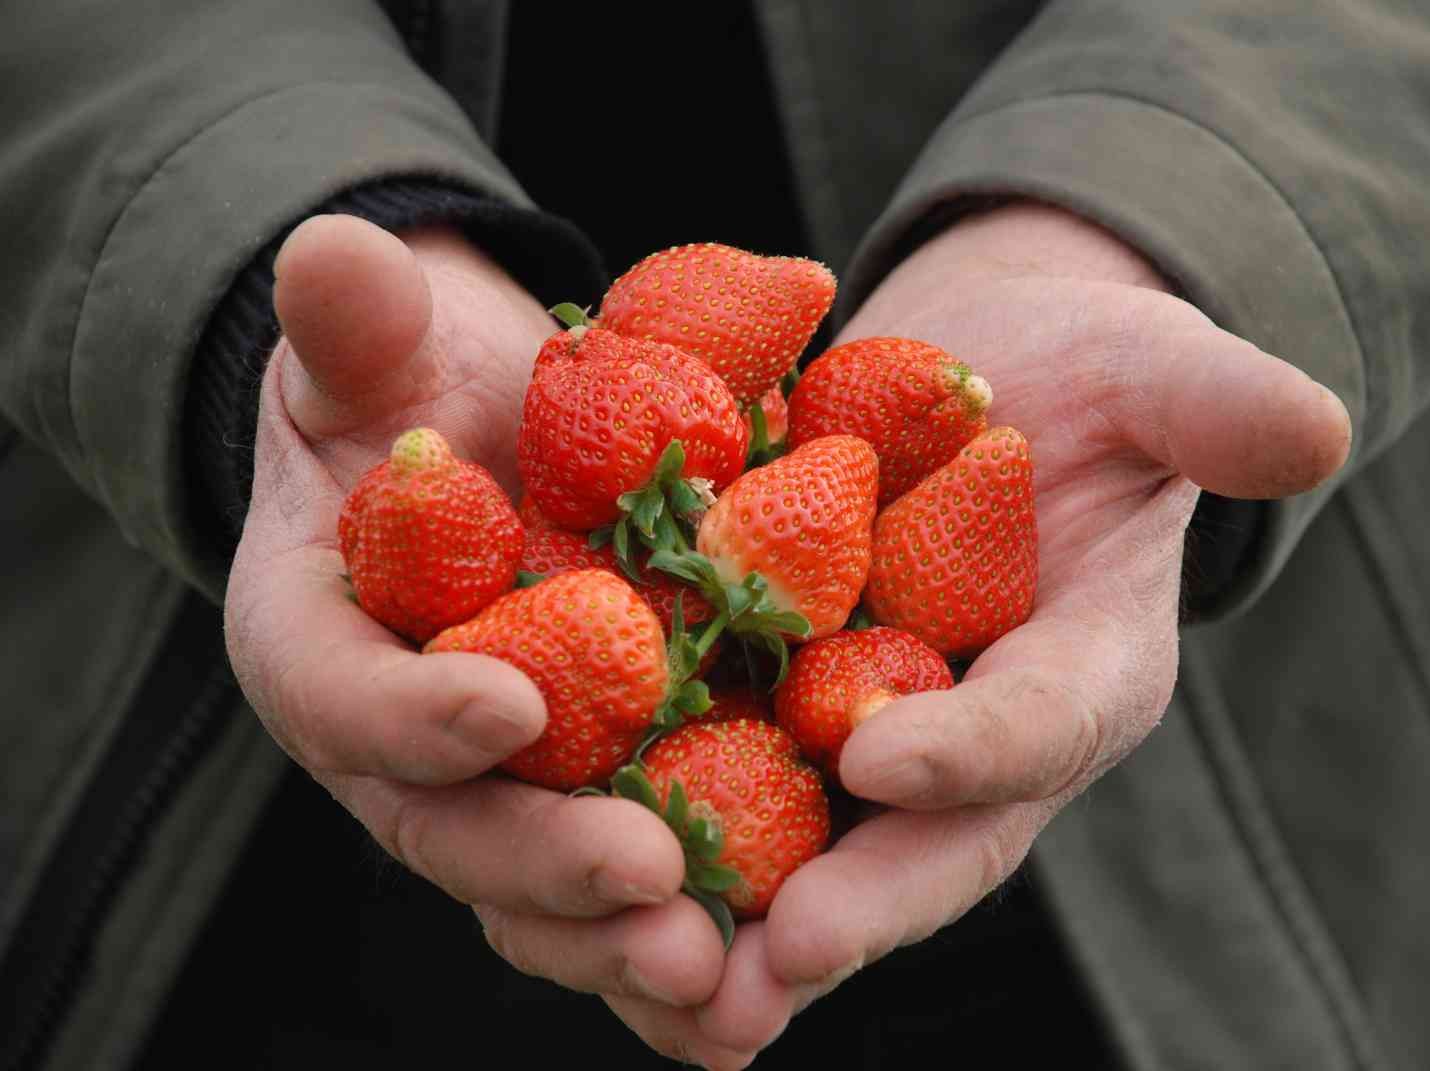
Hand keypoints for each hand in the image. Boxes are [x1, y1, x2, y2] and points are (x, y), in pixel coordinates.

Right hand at [222, 215, 725, 1010]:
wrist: (480, 438)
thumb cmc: (411, 393)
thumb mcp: (373, 347)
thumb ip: (353, 322)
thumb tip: (334, 251)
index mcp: (325, 642)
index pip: (342, 693)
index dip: (412, 713)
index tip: (508, 708)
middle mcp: (406, 742)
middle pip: (455, 830)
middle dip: (547, 866)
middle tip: (648, 887)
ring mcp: (503, 786)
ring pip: (546, 891)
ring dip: (628, 946)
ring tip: (720, 983)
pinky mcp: (596, 792)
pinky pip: (632, 882)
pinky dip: (686, 942)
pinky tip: (761, 997)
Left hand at [604, 202, 1351, 1066]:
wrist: (980, 372)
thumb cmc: (1083, 373)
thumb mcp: (1151, 371)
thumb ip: (1216, 406)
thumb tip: (1317, 425)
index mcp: (1081, 671)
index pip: (1041, 728)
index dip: (976, 753)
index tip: (889, 761)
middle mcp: (973, 735)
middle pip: (920, 839)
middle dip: (851, 906)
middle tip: (766, 973)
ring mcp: (872, 734)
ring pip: (809, 848)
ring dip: (730, 919)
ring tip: (649, 977)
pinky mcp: (775, 706)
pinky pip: (714, 780)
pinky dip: (650, 829)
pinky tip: (563, 862)